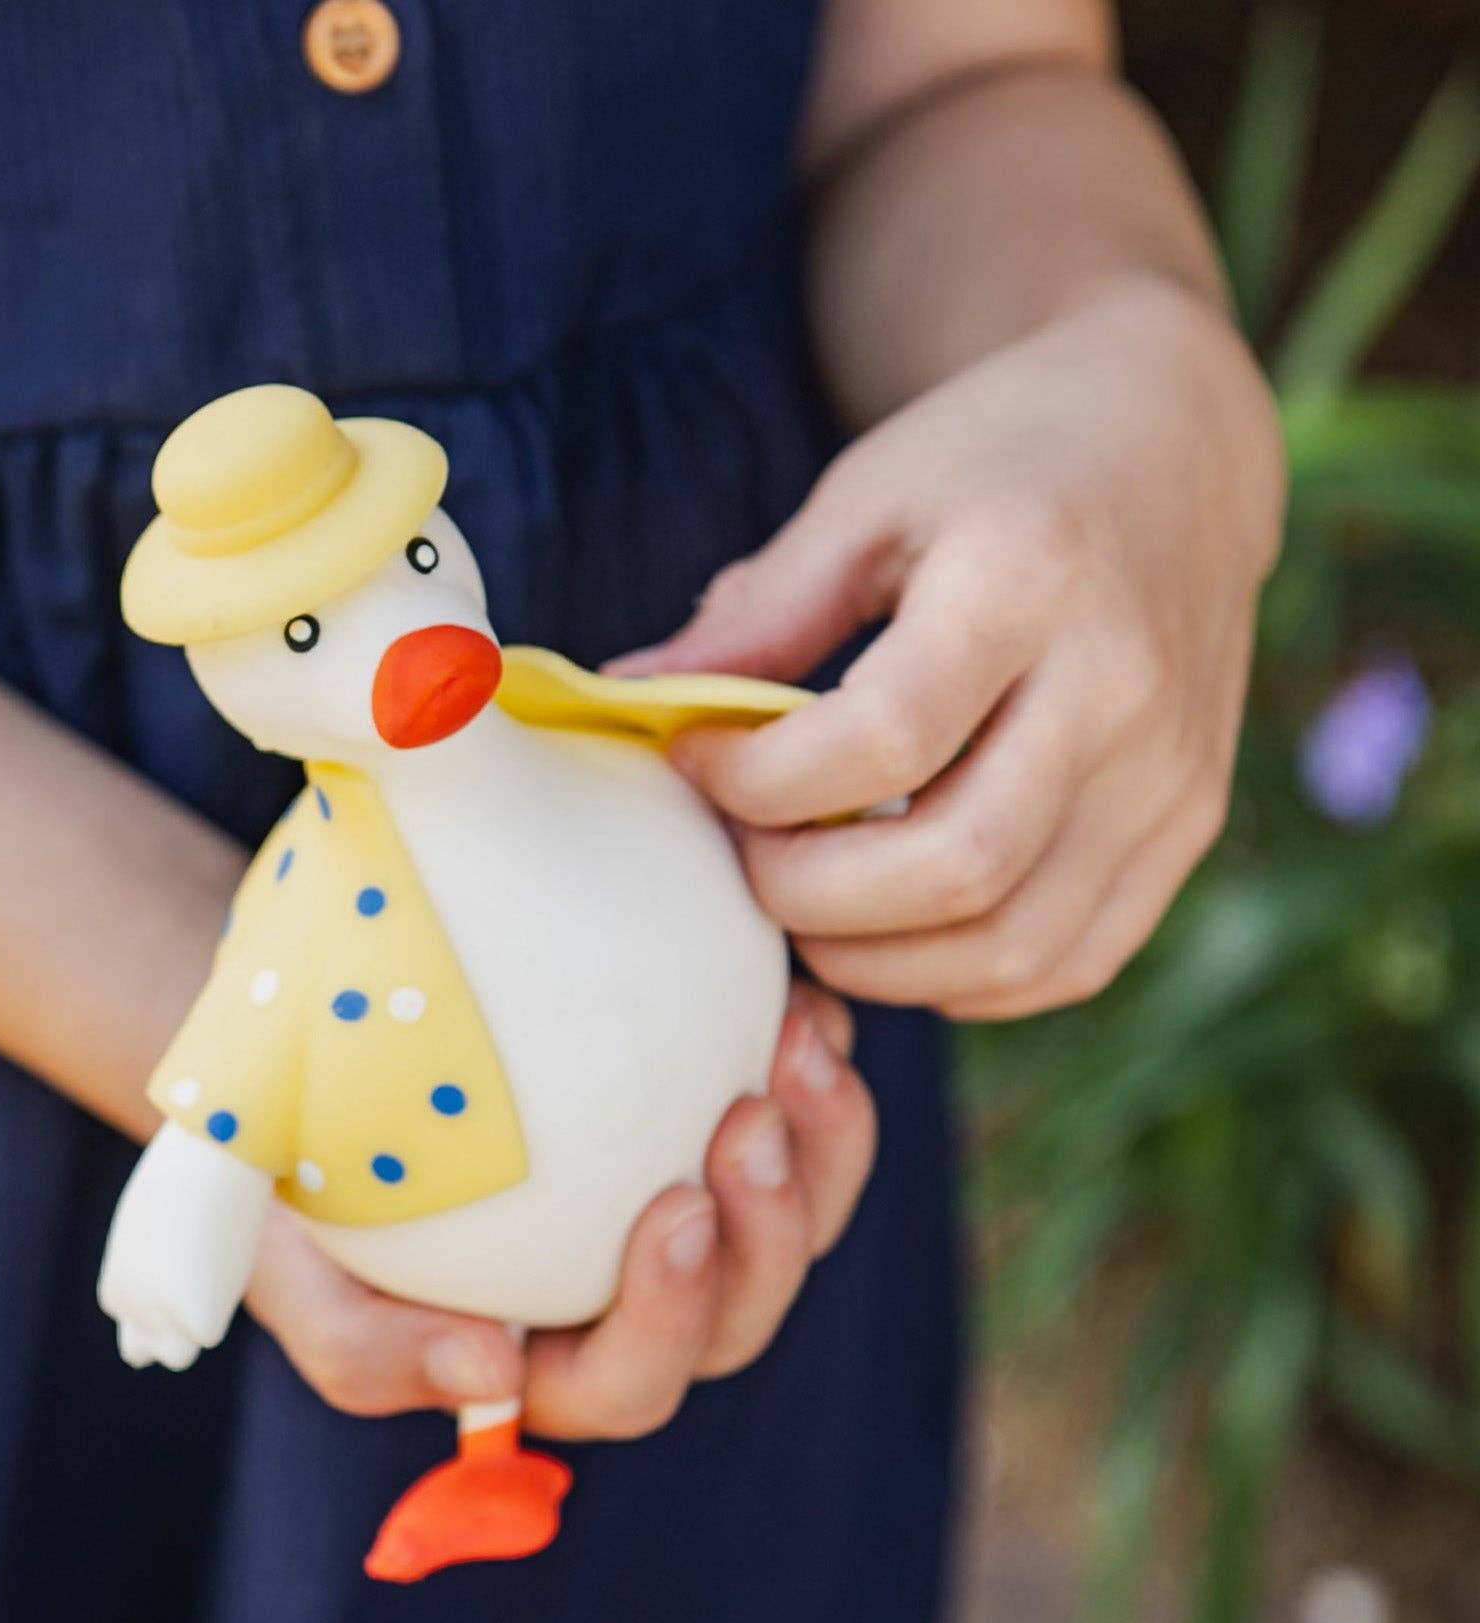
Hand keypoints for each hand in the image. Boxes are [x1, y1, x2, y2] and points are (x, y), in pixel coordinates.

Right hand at [243, 983, 875, 1437]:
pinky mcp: (699, 1129)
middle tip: (754, 1117)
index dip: (671, 1317)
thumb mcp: (286, 1267)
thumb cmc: (285, 1183)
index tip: (672, 1207)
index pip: (632, 1382)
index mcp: (547, 1367)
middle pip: (740, 1309)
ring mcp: (673, 1213)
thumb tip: (494, 1373)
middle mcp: (624, 1304)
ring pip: (794, 1217)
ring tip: (802, 1042)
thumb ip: (366, 1348)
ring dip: (820, 1146)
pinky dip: (811, 1067)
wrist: (299, 1059)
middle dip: (774, 1228)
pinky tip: (799, 994)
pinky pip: (796, 1119)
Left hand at [611, 276, 1283, 1018]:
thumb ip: (758, 612)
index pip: (880, 741)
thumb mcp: (868, 497)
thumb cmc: (998, 462)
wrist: (1180, 444)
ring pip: (1012, 947)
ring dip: (878, 962)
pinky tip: (895, 928)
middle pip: (953, 869)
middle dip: (807, 897)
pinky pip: (1070, 961)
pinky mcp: (1191, 827)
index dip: (760, 783)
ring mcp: (1171, 773)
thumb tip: (629, 702)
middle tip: (742, 858)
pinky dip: (963, 979)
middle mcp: (1123, 687)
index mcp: (1031, 577)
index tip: (696, 760)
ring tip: (805, 904)